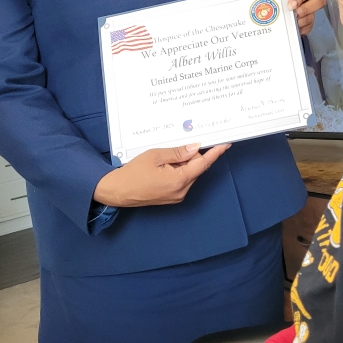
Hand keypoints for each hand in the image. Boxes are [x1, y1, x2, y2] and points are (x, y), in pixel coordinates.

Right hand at [93, 143, 229, 207]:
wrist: (117, 191)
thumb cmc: (133, 173)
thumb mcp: (155, 156)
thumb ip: (178, 152)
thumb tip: (195, 147)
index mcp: (179, 180)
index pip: (203, 164)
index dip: (215, 153)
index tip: (225, 145)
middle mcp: (182, 191)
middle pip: (196, 168)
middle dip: (191, 155)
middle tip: (178, 147)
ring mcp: (177, 196)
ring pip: (189, 174)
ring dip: (183, 163)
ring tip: (165, 159)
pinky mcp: (172, 197)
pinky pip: (182, 180)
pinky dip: (178, 170)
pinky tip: (165, 166)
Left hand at [279, 0, 325, 35]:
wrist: (272, 18)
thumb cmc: (278, 0)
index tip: (291, 3)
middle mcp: (309, 0)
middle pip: (320, 0)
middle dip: (307, 7)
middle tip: (294, 13)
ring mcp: (310, 13)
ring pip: (313, 16)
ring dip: (302, 20)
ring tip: (292, 22)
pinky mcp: (308, 26)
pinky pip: (309, 27)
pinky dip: (301, 28)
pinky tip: (294, 28)